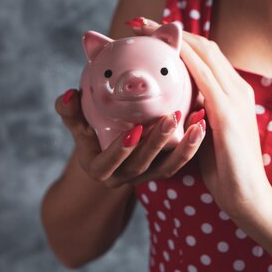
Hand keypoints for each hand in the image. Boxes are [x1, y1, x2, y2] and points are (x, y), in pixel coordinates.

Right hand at [54, 88, 206, 188]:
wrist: (111, 146)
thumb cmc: (90, 129)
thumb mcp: (77, 122)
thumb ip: (69, 110)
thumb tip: (69, 94)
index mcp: (99, 168)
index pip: (107, 164)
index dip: (120, 151)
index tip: (134, 131)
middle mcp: (122, 177)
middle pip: (141, 165)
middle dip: (156, 143)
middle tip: (170, 118)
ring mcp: (145, 177)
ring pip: (166, 167)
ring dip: (183, 147)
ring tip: (196, 122)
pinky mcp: (163, 171)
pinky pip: (180, 162)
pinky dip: (192, 146)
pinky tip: (202, 124)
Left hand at [127, 17, 271, 220]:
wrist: (250, 197)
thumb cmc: (226, 170)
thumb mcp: (208, 134)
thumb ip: (197, 114)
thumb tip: (172, 105)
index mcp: (234, 92)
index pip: (206, 54)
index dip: (180, 39)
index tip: (151, 32)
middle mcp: (238, 88)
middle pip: (204, 45)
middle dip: (172, 30)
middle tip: (139, 23)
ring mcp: (236, 98)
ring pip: (204, 53)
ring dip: (172, 37)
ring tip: (143, 29)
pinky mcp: (229, 113)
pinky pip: (203, 76)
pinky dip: (183, 58)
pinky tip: (162, 52)